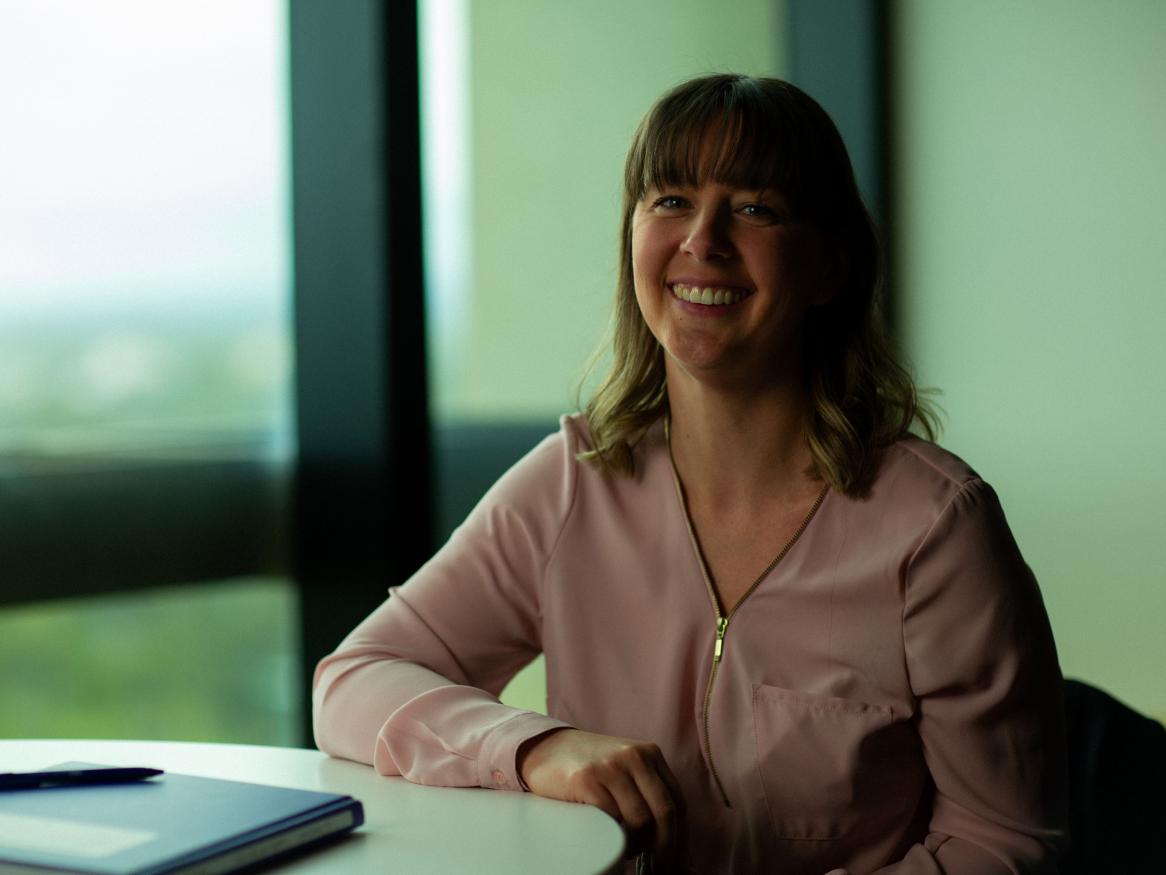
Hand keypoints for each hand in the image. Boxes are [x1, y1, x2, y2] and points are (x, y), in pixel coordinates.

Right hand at [517, 728, 685, 865]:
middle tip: (659, 869)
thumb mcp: (623, 765)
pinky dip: (616, 839)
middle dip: (666, 849)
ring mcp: (610, 766)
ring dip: (638, 846)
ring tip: (629, 853)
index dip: (680, 837)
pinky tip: (612, 844)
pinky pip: (612, 818)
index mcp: (649, 754)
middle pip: (665, 812)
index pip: (677, 802)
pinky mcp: (587, 780)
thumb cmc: (587, 766)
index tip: (676, 860)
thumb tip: (670, 835)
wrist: (544, 748)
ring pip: (641, 820)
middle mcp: (634, 756)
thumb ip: (645, 787)